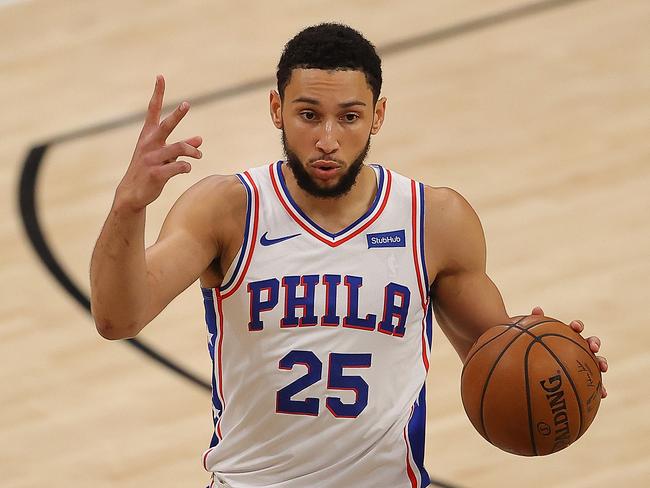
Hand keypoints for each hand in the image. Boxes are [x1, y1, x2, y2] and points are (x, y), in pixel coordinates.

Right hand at [115, 75, 202, 210]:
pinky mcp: (156, 174)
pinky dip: (186, 167)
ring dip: (192, 151)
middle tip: (187, 104)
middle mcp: (149, 144)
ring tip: (199, 155)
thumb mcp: (163, 156)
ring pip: (179, 148)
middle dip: (177, 115)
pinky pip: (179, 167)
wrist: (133, 193)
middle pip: (166, 125)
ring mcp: (152, 158)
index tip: (160, 77)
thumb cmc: (149, 170)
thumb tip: (200, 139)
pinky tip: (187, 168)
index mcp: (148, 135)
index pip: (153, 110)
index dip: (158, 93)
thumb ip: (182, 146)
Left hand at [531, 306, 607, 397]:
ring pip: (596, 361)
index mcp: (567, 336)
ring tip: (603, 368)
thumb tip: (537, 308)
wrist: (536, 366)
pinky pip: (594, 383)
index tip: (575, 327)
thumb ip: (534, 324)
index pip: (575, 328)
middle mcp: (578, 348)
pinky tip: (603, 394)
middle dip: (594, 342)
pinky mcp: (585, 378)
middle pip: (590, 342)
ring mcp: (583, 362)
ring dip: (602, 363)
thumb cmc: (534, 349)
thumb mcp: (531, 338)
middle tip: (592, 347)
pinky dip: (600, 387)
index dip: (577, 326)